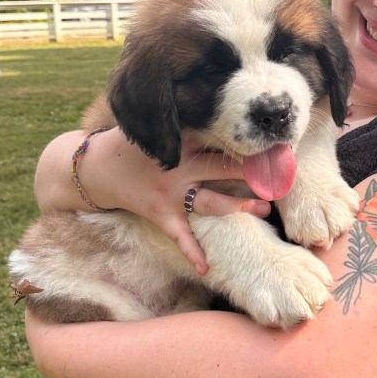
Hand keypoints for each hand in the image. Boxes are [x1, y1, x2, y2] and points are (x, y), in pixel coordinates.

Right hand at [37, 127, 270, 275]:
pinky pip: (179, 235)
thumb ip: (187, 118)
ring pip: (211, 202)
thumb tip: (225, 110)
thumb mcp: (159, 125)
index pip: (219, 138)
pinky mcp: (159, 213)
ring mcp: (169, 192)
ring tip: (265, 209)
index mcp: (180, 140)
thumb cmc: (131, 144)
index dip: (248, 142)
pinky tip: (206, 268)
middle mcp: (178, 166)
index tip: (276, 144)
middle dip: (253, 174)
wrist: (94, 168)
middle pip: (223, 169)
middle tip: (282, 178)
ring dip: (238, 208)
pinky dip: (192, 252)